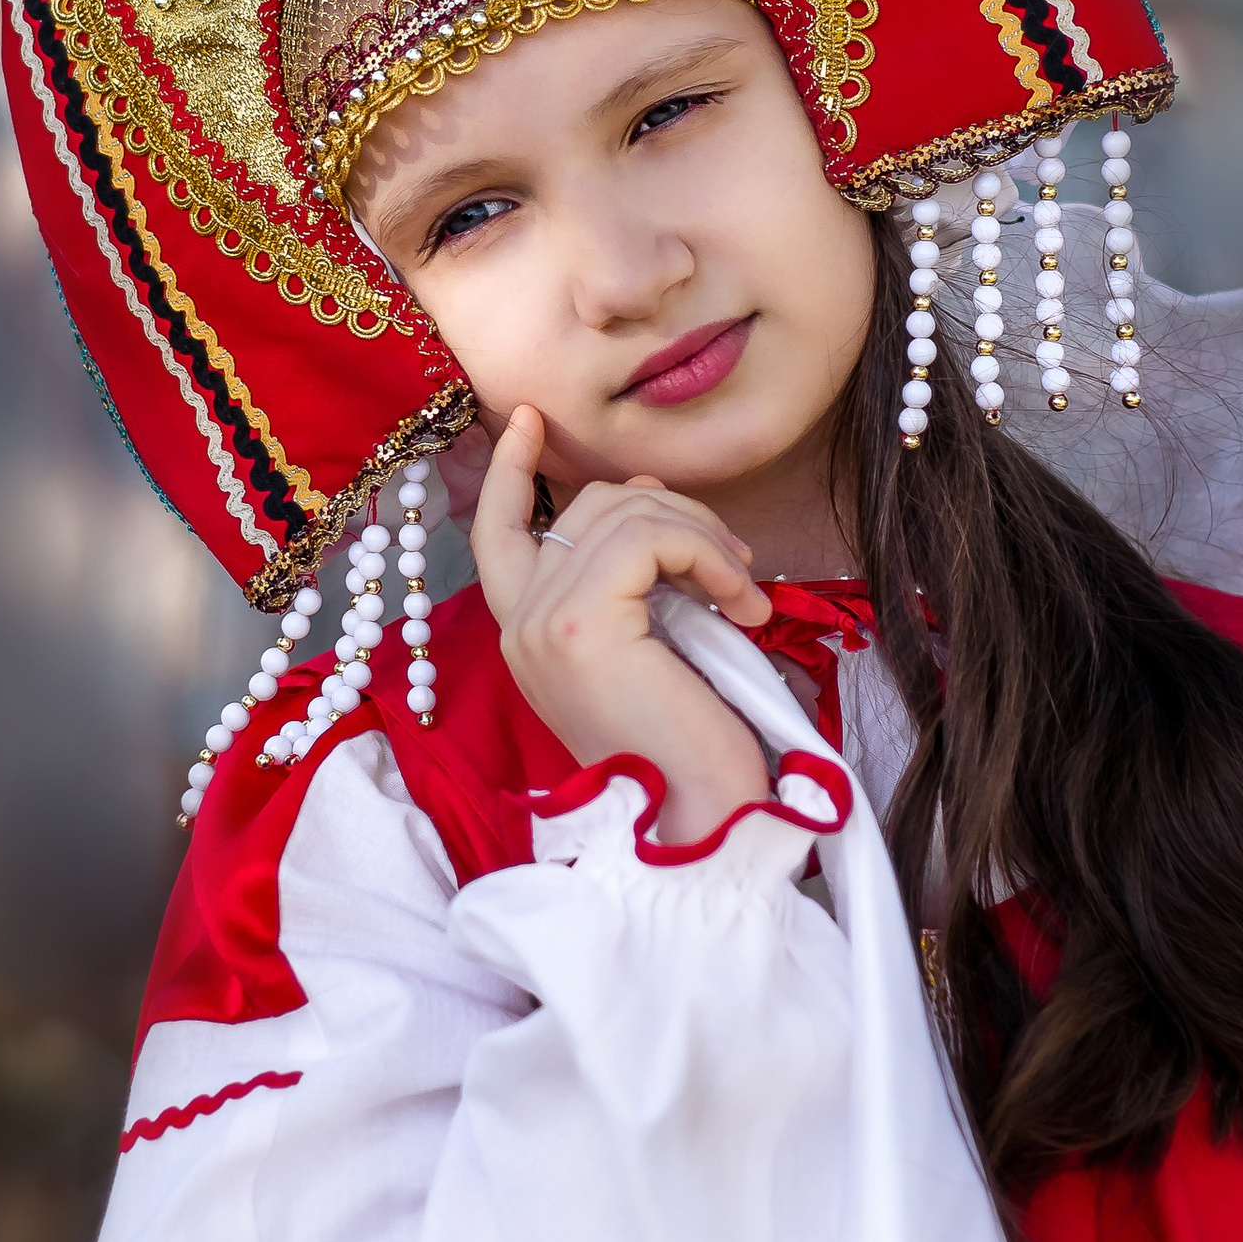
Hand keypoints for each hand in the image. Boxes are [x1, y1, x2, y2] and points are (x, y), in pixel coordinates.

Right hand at [472, 405, 772, 844]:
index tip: (532, 419)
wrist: (698, 821)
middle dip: (674, 511)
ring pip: (626, 512)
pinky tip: (743, 605)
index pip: (498, 529)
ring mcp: (541, 619)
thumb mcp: (646, 651)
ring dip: (704, 536)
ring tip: (744, 590)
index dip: (515, 470)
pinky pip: (651, 537)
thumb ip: (627, 587)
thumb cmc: (689, 750)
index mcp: (526, 634)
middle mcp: (518, 623)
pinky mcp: (580, 620)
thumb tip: (648, 507)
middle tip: (733, 560)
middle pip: (590, 506)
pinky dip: (710, 555)